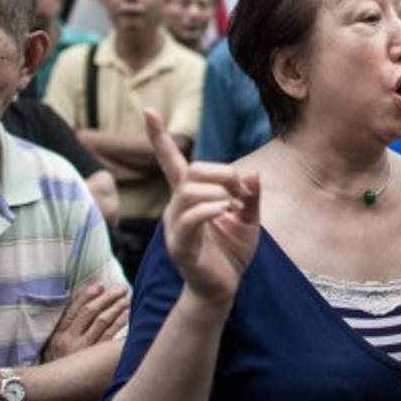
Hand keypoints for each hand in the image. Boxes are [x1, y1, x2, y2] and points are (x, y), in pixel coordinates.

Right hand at [41, 282, 129, 362]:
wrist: (51, 394)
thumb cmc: (56, 368)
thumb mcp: (52, 348)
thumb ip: (65, 330)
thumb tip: (83, 307)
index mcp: (57, 334)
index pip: (73, 309)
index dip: (87, 295)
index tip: (100, 285)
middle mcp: (69, 340)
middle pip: (90, 312)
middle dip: (107, 298)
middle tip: (121, 288)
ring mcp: (82, 350)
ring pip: (102, 322)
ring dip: (117, 308)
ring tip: (128, 299)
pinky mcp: (93, 360)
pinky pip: (109, 337)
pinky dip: (119, 324)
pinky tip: (128, 315)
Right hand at [146, 109, 260, 307]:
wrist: (223, 290)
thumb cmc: (231, 253)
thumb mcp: (249, 219)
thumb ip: (250, 195)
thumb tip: (250, 172)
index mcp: (190, 198)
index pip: (170, 161)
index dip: (159, 137)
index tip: (149, 110)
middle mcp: (177, 208)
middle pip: (192, 171)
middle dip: (222, 173)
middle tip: (243, 191)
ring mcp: (175, 227)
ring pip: (190, 191)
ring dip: (220, 192)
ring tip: (236, 205)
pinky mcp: (180, 246)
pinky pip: (191, 218)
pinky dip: (212, 209)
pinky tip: (228, 212)